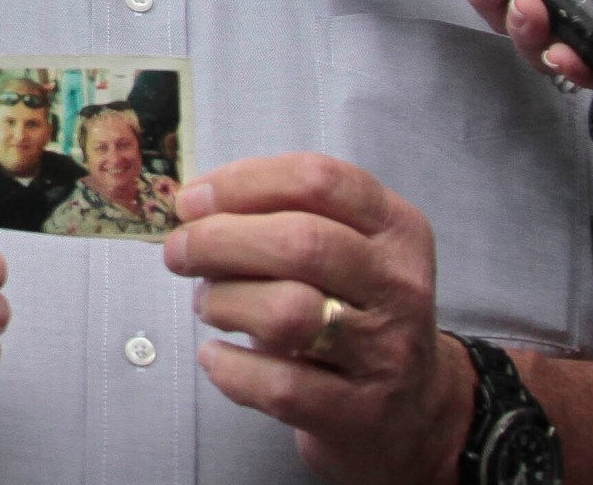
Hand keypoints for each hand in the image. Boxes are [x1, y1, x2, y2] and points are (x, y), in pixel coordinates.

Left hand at [165, 154, 469, 484]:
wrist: (412, 410)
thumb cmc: (355, 313)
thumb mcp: (346, 251)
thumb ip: (284, 219)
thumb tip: (194, 207)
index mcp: (396, 228)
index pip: (319, 181)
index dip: (243, 183)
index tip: (192, 199)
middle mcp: (399, 285)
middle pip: (301, 242)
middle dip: (220, 240)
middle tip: (179, 251)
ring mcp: (385, 352)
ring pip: (289, 311)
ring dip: (225, 301)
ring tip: (207, 304)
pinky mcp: (359, 412)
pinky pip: (280, 385)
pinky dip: (230, 368)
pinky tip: (215, 357)